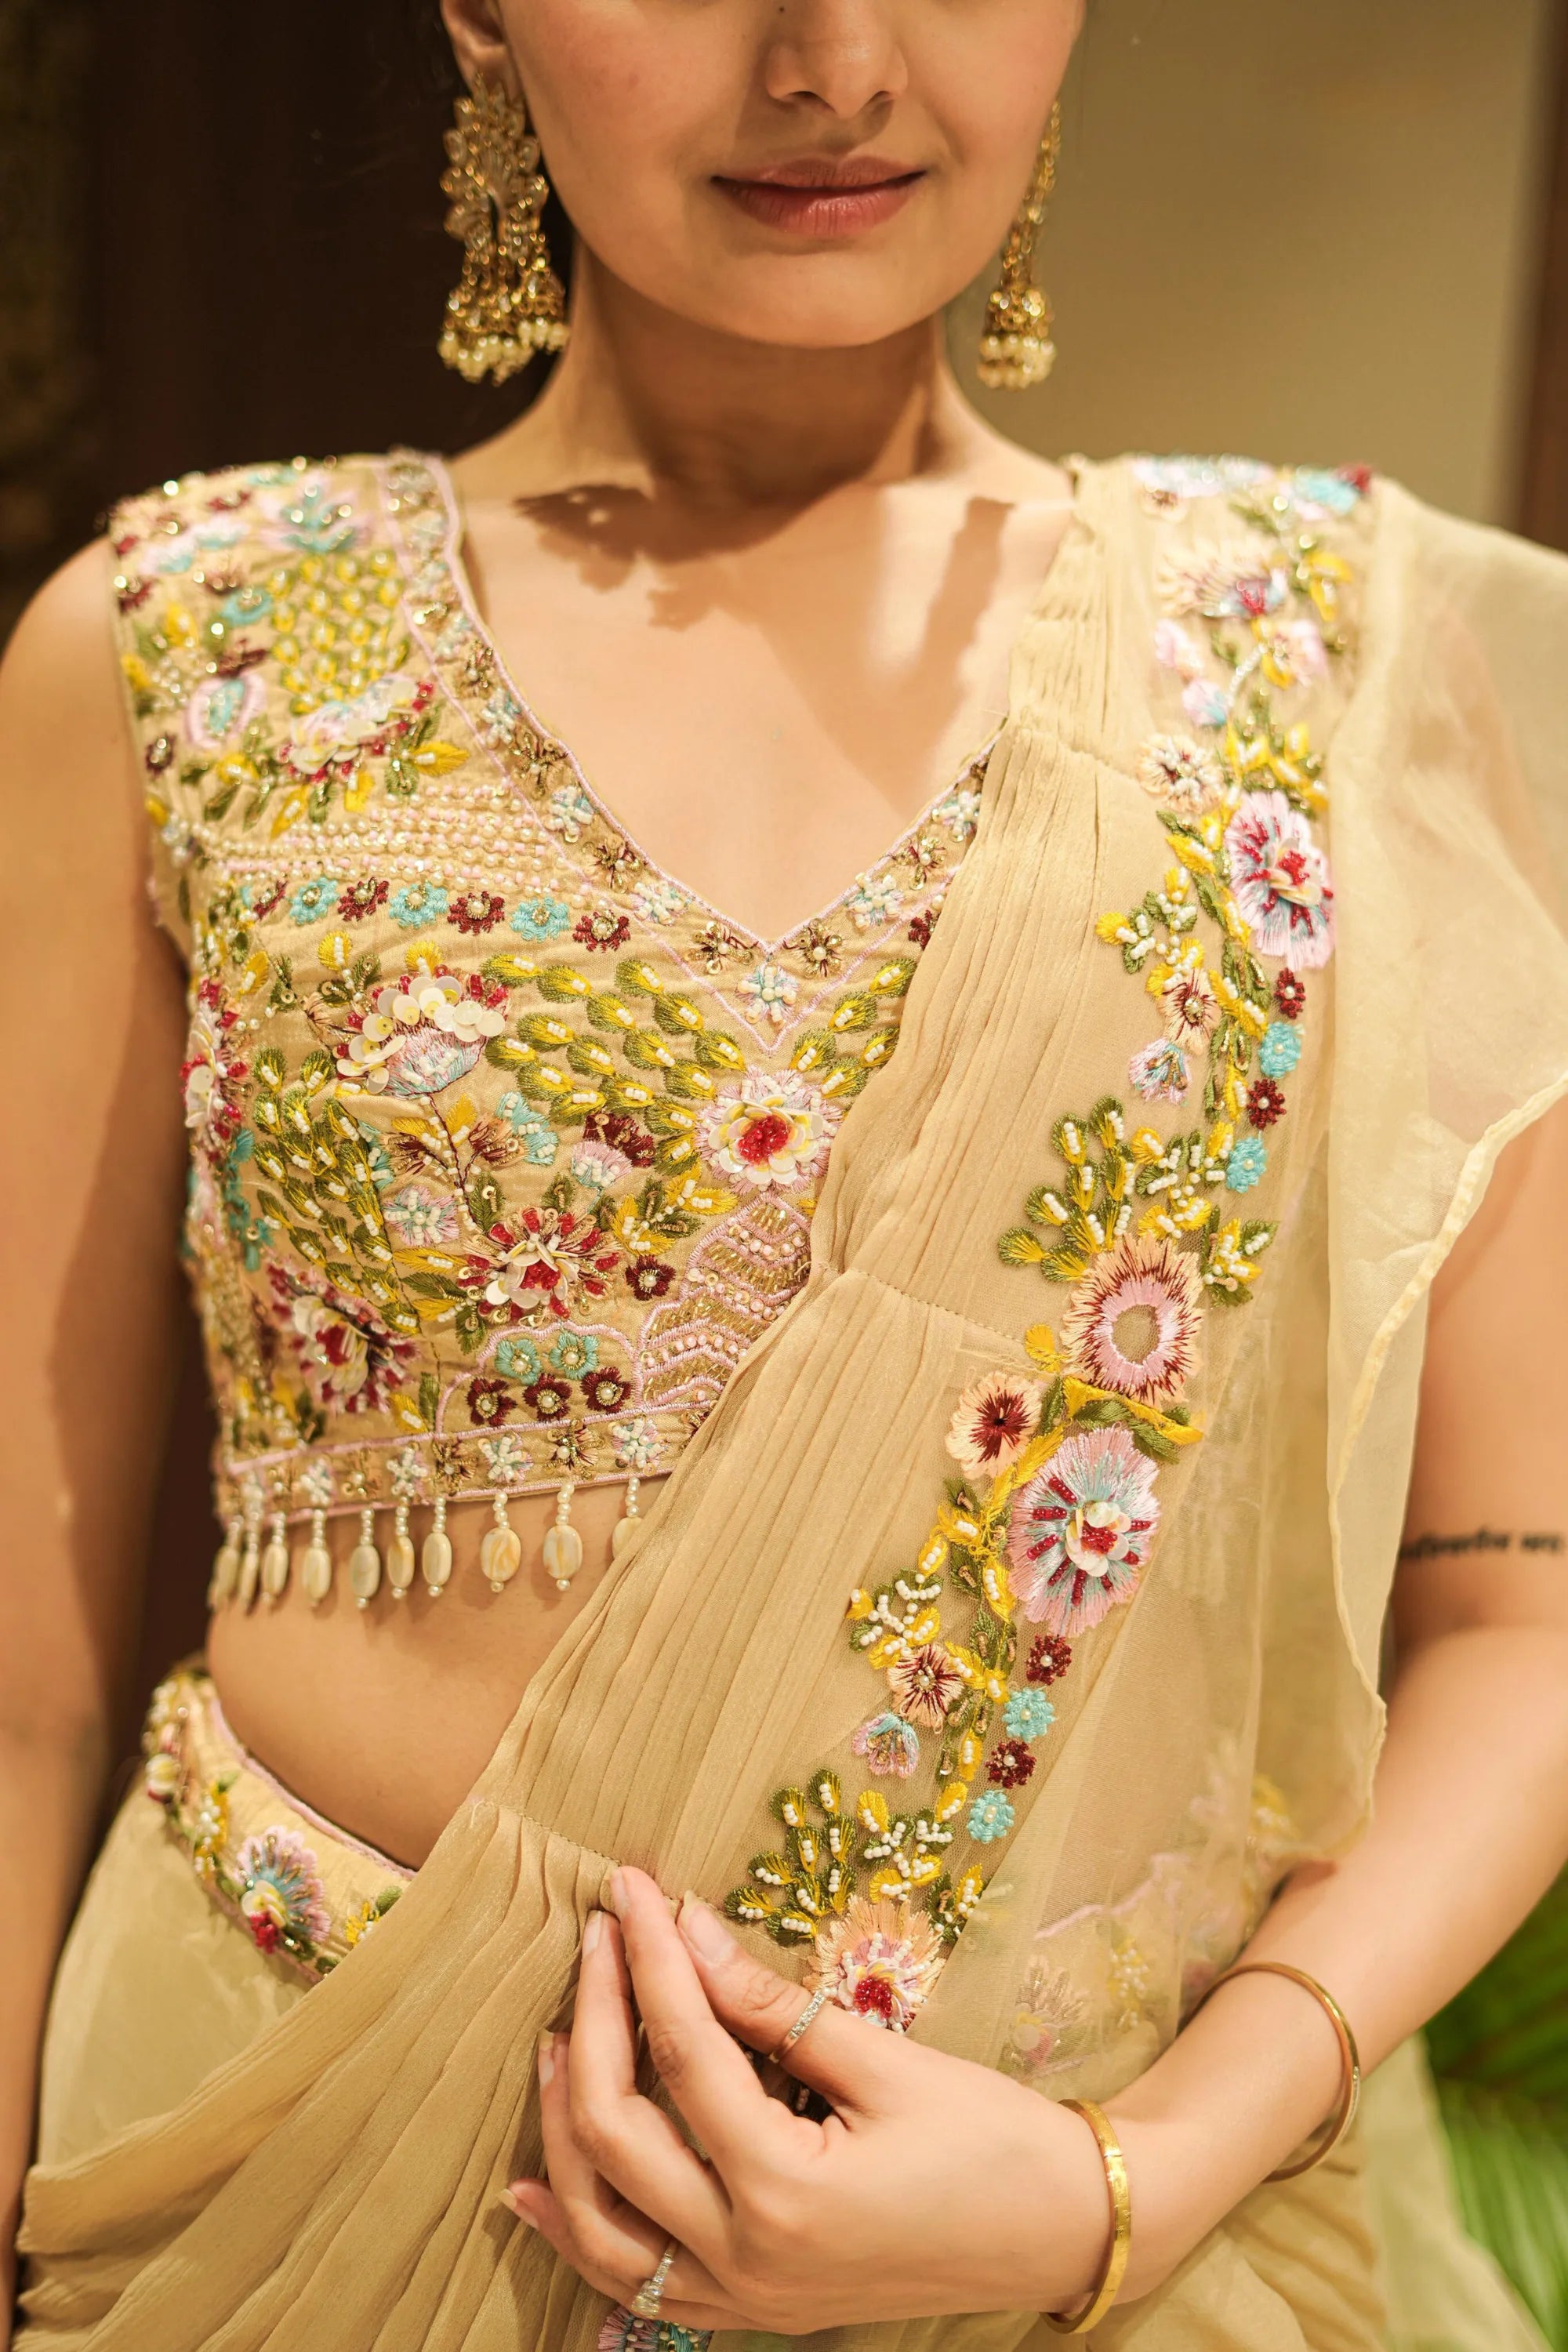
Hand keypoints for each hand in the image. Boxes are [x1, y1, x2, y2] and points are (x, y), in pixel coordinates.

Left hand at [505, 1867, 1119, 2334]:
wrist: (1059, 2231)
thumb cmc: (991, 2140)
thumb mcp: (887, 2060)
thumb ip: (774, 2007)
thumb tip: (689, 1929)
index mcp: (787, 2191)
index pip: (684, 2054)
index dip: (649, 1960)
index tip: (627, 1889)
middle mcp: (748, 2259)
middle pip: (620, 2133)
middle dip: (596, 2021)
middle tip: (599, 1937)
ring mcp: (745, 2297)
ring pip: (604, 2224)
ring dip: (564, 2129)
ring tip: (554, 2040)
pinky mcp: (753, 2307)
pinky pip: (634, 2282)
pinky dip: (579, 2230)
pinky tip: (535, 2189)